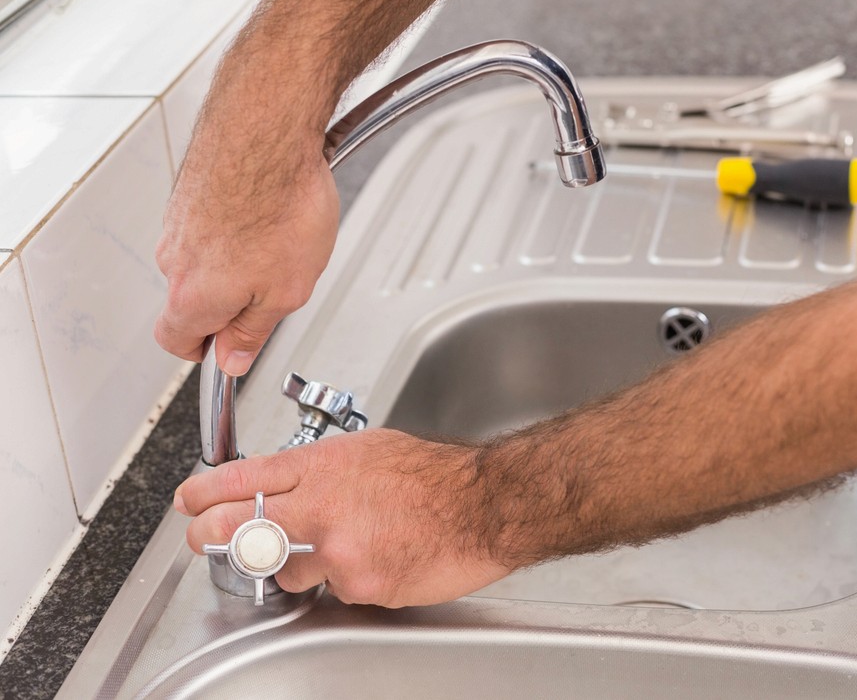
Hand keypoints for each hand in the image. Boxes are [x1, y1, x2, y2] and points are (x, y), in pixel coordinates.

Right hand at [154, 110, 338, 375]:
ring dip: (238, 258)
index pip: (177, 341)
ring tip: (284, 240)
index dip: (206, 351)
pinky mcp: (191, 189)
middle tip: (276, 289)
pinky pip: (213, 221)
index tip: (230, 351)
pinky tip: (274, 210)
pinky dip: (238, 223)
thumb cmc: (279, 205)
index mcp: (191, 296)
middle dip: (231, 300)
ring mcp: (178, 219)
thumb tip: (233, 359)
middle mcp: (172, 258)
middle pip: (192, 297)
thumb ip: (254, 331)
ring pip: (205, 257)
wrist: (266, 129)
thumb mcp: (285, 292)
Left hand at [175, 429, 511, 606]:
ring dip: (298, 562)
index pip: (240, 479)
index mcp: (322, 467)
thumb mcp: (369, 449)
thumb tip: (289, 481)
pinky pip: (335, 589)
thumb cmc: (437, 476)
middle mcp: (321, 508)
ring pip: (284, 569)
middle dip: (209, 536)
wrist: (485, 505)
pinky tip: (379, 556)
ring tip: (340, 544)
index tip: (191, 501)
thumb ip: (321, 468)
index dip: (203, 494)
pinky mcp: (359, 585)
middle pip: (234, 529)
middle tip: (204, 538)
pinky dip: (349, 578)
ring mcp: (337, 551)